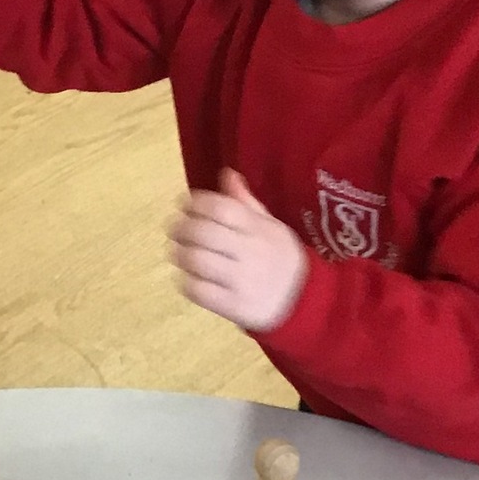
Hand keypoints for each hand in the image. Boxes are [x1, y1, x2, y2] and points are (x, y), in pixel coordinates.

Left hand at [169, 170, 308, 333]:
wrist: (304, 303)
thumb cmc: (281, 259)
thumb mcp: (271, 226)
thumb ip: (245, 202)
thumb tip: (226, 173)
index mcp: (259, 228)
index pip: (221, 208)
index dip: (196, 203)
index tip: (184, 203)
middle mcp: (250, 251)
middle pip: (204, 233)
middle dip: (181, 228)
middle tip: (174, 229)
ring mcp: (241, 280)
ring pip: (197, 261)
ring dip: (180, 253)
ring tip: (178, 251)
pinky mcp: (233, 306)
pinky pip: (199, 291)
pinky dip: (186, 281)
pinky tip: (188, 275)